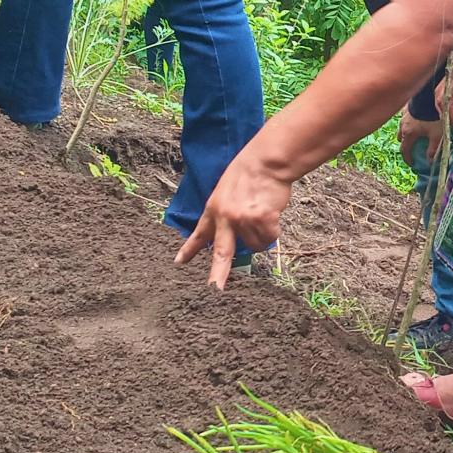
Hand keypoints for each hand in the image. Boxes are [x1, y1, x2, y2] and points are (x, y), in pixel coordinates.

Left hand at [175, 150, 292, 287]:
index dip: (190, 250)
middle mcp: (225, 217)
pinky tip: (271, 213)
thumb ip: (226, 215)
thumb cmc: (249, 175)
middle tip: (214, 290)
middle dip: (218, 274)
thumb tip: (235, 240)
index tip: (179, 263)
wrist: (265, 162)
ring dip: (262, 235)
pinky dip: (273, 230)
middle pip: (222, 253)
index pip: (199, 234)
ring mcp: (243, 220)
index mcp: (213, 210)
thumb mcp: (227, 193)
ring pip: (256, 245)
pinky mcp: (261, 219)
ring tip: (263, 214)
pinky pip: (270, 238)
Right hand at [398, 108, 442, 167]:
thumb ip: (433, 149)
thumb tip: (430, 162)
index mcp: (408, 134)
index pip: (404, 150)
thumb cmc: (434, 117)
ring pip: (402, 127)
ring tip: (414, 133)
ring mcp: (403, 115)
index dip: (407, 158)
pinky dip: (409, 121)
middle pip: (401, 138)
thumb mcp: (436, 135)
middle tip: (412, 148)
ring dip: (406, 132)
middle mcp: (402, 125)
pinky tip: (416, 119)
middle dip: (406, 144)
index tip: (412, 163)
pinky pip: (406, 117)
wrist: (430, 96)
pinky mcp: (408, 106)